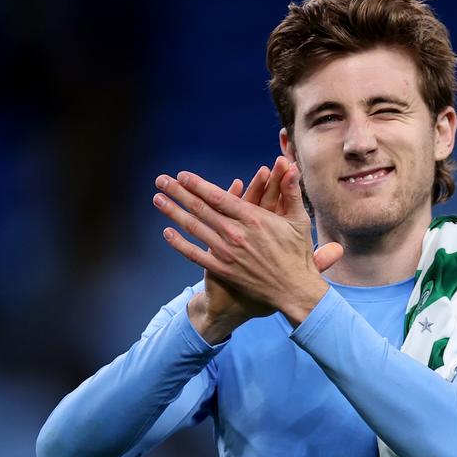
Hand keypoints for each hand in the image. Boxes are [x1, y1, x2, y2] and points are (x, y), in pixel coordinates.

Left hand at [154, 158, 341, 328]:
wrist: (293, 290)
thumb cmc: (297, 253)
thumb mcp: (298, 220)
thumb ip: (291, 192)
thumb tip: (290, 166)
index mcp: (253, 218)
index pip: (218, 196)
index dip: (198, 185)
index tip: (182, 176)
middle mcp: (235, 234)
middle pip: (200, 208)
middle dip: (178, 192)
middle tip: (161, 181)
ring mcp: (226, 253)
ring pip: (194, 228)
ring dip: (173, 212)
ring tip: (158, 199)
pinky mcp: (222, 270)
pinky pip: (195, 255)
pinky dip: (179, 244)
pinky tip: (167, 233)